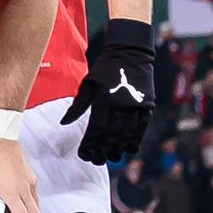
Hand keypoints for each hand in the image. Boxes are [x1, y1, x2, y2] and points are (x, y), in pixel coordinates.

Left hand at [65, 18, 163, 165]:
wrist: (131, 52)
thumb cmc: (106, 68)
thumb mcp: (88, 83)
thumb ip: (78, 105)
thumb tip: (64, 123)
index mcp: (104, 98)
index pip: (96, 128)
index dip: (90, 143)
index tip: (84, 154)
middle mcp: (122, 103)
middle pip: (112, 134)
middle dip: (103, 150)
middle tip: (96, 161)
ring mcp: (137, 105)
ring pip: (127, 133)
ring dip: (118, 148)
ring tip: (111, 158)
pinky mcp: (148, 105)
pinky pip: (142, 127)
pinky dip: (136, 140)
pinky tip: (129, 150)